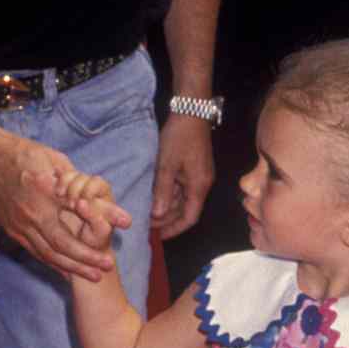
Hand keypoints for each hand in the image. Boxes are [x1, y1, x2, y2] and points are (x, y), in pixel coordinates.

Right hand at [0, 132, 131, 278]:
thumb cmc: (20, 153)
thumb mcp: (52, 158)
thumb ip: (74, 178)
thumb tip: (95, 192)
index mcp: (46, 189)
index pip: (81, 208)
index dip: (104, 218)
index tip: (125, 224)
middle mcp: (32, 212)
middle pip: (63, 244)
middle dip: (87, 258)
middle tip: (108, 266)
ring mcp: (20, 224)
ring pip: (48, 254)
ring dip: (72, 267)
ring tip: (92, 275)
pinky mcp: (12, 231)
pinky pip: (35, 252)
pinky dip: (53, 263)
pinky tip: (67, 270)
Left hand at [152, 115, 213, 238]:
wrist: (191, 111)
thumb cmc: (179, 137)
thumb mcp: (166, 165)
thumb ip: (162, 191)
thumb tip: (157, 215)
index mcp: (198, 186)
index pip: (189, 218)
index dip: (174, 230)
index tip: (157, 236)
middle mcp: (202, 184)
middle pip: (185, 210)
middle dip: (167, 220)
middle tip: (146, 225)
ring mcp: (199, 176)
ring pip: (183, 200)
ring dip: (167, 208)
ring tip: (148, 213)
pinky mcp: (194, 168)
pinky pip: (182, 188)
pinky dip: (169, 195)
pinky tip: (155, 196)